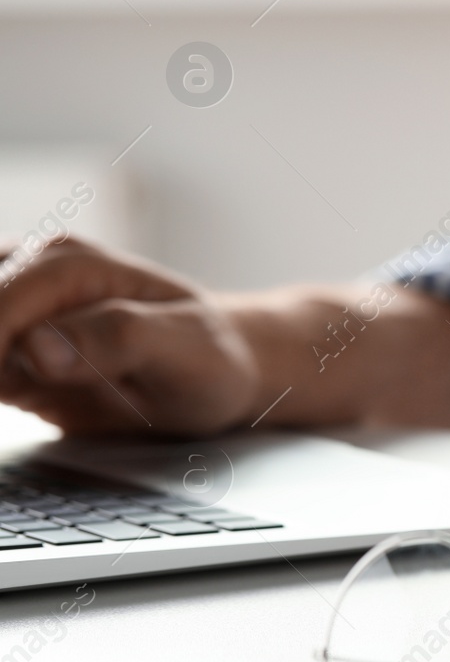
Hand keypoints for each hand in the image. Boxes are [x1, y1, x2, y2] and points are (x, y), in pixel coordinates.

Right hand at [0, 238, 260, 433]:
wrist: (215, 375)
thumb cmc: (209, 357)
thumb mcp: (185, 351)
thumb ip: (118, 340)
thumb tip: (39, 348)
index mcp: (73, 264)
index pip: (2, 299)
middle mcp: (32, 275)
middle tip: (15, 392)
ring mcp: (14, 312)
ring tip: (20, 397)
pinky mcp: (4, 352)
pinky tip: (14, 397)